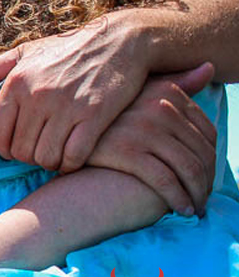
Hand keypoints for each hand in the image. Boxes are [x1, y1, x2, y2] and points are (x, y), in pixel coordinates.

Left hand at [0, 12, 151, 170]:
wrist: (118, 41)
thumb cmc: (66, 50)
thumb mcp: (24, 54)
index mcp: (16, 82)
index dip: (3, 149)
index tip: (15, 148)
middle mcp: (37, 95)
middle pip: (21, 150)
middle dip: (28, 157)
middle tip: (39, 150)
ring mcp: (66, 106)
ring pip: (45, 158)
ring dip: (50, 162)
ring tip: (56, 153)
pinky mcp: (94, 116)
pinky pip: (74, 156)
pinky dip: (72, 163)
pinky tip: (74, 155)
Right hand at [86, 64, 216, 215]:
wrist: (64, 128)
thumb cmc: (105, 111)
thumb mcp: (140, 89)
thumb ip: (176, 82)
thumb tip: (209, 67)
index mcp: (165, 92)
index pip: (207, 131)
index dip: (212, 157)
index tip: (208, 175)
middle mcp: (159, 107)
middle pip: (201, 152)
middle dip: (208, 180)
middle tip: (205, 197)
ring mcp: (144, 129)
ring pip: (189, 169)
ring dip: (198, 194)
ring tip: (196, 207)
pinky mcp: (128, 151)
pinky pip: (166, 182)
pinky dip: (179, 199)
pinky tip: (181, 209)